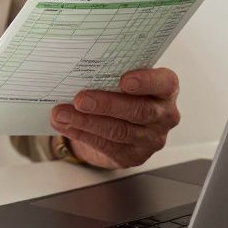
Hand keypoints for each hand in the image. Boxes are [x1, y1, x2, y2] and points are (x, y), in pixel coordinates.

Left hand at [50, 68, 180, 169]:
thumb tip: (76, 71)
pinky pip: (107, 146)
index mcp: (166, 89)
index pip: (164, 83)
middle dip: (106, 105)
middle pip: (138, 111)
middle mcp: (164, 115)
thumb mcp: (121, 80)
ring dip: (86, 122)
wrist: (118, 126)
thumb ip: (110, 75)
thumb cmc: (121, 95)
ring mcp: (151, 139)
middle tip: (80, 99)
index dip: (146, 82)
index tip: (124, 80)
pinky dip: (83, 135)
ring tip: (62, 114)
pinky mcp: (134, 156)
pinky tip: (66, 126)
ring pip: (119, 131)